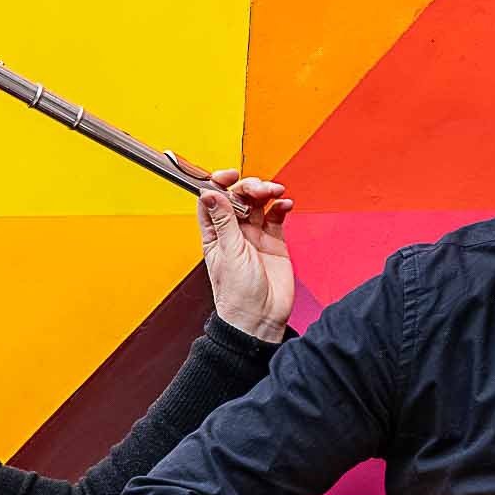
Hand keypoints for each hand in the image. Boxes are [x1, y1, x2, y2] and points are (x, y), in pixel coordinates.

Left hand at [199, 168, 292, 342]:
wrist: (261, 319)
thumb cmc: (238, 296)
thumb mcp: (228, 252)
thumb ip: (223, 221)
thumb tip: (209, 193)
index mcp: (214, 234)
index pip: (212, 199)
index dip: (218, 183)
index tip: (229, 175)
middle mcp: (233, 232)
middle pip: (238, 196)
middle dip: (249, 187)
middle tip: (260, 189)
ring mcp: (254, 235)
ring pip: (258, 203)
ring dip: (267, 192)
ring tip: (275, 192)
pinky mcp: (273, 241)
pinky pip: (276, 216)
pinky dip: (281, 206)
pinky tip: (285, 204)